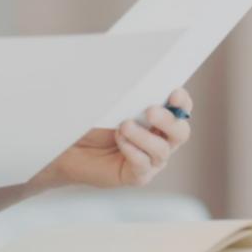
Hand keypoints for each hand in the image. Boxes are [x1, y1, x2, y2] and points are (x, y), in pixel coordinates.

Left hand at [36, 88, 193, 189]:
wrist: (69, 145)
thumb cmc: (92, 119)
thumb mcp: (112, 101)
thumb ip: (130, 92)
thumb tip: (139, 76)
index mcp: (159, 116)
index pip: (182, 108)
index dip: (182, 101)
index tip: (173, 93)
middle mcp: (160, 139)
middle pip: (180, 132)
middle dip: (168, 121)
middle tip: (150, 111)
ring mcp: (151, 160)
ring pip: (162, 150)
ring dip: (144, 137)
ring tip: (124, 126)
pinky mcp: (138, 176)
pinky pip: (144, 165)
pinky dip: (132, 151)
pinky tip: (119, 141)